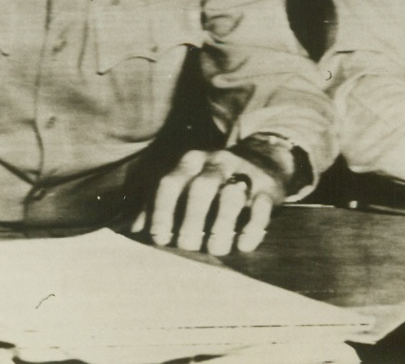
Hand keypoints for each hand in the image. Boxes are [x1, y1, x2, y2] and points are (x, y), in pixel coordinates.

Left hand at [132, 141, 296, 255]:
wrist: (265, 157)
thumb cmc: (214, 180)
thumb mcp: (187, 180)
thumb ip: (159, 202)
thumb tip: (135, 229)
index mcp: (191, 161)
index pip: (170, 183)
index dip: (161, 212)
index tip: (160, 238)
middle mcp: (217, 162)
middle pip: (200, 189)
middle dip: (191, 220)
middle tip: (187, 245)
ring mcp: (245, 173)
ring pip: (231, 196)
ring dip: (221, 225)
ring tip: (216, 248)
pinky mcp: (269, 188)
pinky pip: (261, 208)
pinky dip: (252, 229)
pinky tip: (243, 246)